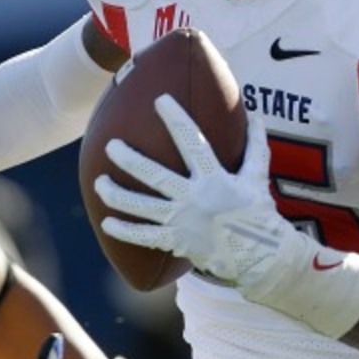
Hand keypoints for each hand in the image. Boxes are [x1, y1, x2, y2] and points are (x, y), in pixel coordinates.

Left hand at [94, 94, 295, 284]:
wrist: (260, 258)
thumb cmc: (258, 213)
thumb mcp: (257, 178)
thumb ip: (255, 147)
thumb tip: (257, 118)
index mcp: (214, 178)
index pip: (192, 142)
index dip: (175, 119)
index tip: (160, 100)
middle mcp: (193, 198)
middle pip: (154, 176)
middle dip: (129, 160)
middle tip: (110, 145)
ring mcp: (182, 222)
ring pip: (141, 207)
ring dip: (116, 195)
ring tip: (99, 182)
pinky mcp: (176, 242)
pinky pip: (144, 237)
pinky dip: (124, 232)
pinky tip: (107, 223)